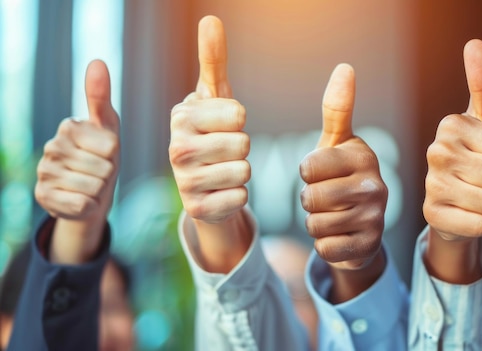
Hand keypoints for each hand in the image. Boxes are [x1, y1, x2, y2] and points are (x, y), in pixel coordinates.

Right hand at [34, 60, 119, 262]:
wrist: (89, 193)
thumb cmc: (102, 156)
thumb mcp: (107, 127)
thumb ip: (101, 96)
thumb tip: (97, 61)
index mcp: (68, 127)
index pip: (111, 146)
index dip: (114, 155)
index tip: (104, 154)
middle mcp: (51, 147)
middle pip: (104, 168)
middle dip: (107, 175)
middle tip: (97, 173)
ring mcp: (44, 172)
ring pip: (94, 187)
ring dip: (98, 191)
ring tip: (89, 185)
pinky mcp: (43, 197)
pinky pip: (81, 205)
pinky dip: (87, 206)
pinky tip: (79, 200)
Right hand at [169, 16, 250, 272]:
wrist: (201, 182)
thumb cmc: (211, 131)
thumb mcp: (213, 96)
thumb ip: (213, 60)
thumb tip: (210, 18)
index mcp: (181, 117)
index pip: (237, 113)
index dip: (238, 120)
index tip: (222, 124)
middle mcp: (176, 149)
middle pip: (243, 144)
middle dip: (242, 147)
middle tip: (224, 150)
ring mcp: (184, 182)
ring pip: (244, 172)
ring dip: (242, 172)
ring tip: (222, 170)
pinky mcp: (196, 209)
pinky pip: (241, 198)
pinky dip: (239, 195)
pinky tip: (221, 192)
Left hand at [300, 64, 387, 301]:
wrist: (362, 226)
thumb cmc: (341, 176)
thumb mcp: (336, 143)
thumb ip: (337, 109)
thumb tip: (345, 67)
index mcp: (363, 157)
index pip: (308, 167)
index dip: (306, 173)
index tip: (320, 172)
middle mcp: (375, 186)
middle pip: (310, 199)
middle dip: (308, 201)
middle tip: (325, 198)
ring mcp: (375, 219)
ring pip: (315, 225)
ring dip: (315, 223)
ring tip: (333, 216)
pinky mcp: (368, 247)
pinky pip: (324, 249)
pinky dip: (324, 245)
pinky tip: (340, 236)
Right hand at [422, 39, 481, 282]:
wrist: (452, 200)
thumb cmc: (475, 154)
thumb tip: (474, 44)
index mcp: (450, 126)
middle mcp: (436, 152)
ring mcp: (431, 185)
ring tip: (474, 195)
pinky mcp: (431, 215)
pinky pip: (480, 225)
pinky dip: (480, 223)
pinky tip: (464, 213)